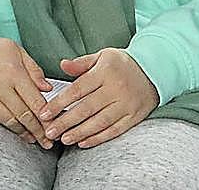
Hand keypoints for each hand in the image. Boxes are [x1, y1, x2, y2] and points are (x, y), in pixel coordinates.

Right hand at [0, 30, 54, 147]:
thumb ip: (34, 70)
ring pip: (10, 121)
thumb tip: (48, 89)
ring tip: (34, 139)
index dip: (47, 117)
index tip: (55, 126)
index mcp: (13, 71)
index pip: (35, 101)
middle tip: (48, 141)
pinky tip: (16, 131)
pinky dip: (7, 127)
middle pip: (24, 115)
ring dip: (24, 133)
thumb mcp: (15, 50)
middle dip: (39, 131)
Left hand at [38, 48, 158, 147]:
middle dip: (65, 122)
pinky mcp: (134, 117)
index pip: (77, 90)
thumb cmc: (122, 63)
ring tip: (64, 139)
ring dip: (80, 132)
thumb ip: (81, 63)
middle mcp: (116, 89)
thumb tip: (62, 65)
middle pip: (86, 109)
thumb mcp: (102, 56)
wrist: (154, 71)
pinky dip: (98, 138)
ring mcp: (126, 105)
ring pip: (100, 122)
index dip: (59, 103)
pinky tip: (84, 142)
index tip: (45, 113)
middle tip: (49, 131)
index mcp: (105, 72)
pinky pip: (114, 130)